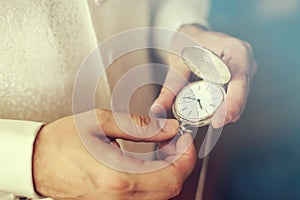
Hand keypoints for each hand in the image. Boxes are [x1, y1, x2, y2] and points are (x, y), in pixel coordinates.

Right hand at [33, 109, 195, 199]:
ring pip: (161, 194)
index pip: (171, 175)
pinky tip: (151, 162)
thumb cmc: (63, 142)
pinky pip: (146, 196)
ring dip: (169, 170)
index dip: (186, 156)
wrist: (39, 162)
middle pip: (171, 187)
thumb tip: (168, 127)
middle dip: (180, 162)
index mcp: (118, 176)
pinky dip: (156, 179)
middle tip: (175, 140)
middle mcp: (120, 197)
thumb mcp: (101, 123)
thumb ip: (140, 126)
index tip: (185, 139)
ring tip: (164, 147)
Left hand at [151, 25, 256, 127]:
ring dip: (220, 111)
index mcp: (237, 52)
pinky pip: (232, 98)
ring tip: (201, 113)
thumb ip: (170, 88)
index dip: (231, 106)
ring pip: (237, 101)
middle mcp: (247, 63)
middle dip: (223, 113)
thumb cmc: (188, 43)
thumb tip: (157, 110)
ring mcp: (245, 73)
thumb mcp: (179, 64)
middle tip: (204, 122)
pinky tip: (206, 108)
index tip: (218, 121)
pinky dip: (219, 106)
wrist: (192, 36)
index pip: (239, 85)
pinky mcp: (239, 81)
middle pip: (240, 97)